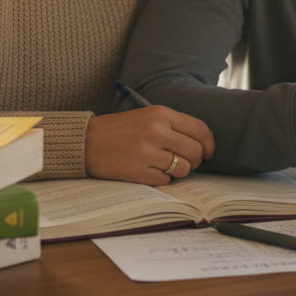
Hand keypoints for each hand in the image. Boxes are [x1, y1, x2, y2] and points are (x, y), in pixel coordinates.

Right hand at [84, 106, 213, 184]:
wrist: (86, 141)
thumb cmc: (119, 129)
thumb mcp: (147, 116)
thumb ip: (173, 125)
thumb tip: (203, 143)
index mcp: (160, 114)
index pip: (199, 130)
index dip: (209, 144)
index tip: (208, 152)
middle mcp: (155, 131)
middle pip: (194, 152)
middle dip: (195, 161)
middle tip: (186, 162)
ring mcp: (146, 152)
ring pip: (183, 169)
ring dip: (178, 171)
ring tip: (164, 166)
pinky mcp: (137, 171)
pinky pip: (165, 181)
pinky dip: (161, 179)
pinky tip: (149, 171)